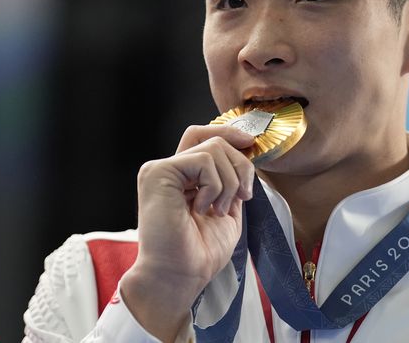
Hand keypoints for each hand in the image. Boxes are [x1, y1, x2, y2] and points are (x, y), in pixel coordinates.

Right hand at [120, 124, 254, 341]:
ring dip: (230, 182)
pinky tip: (203, 208)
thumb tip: (247, 153)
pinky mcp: (158, 172)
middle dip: (241, 166)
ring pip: (214, 149)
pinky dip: (215, 185)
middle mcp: (169, 169)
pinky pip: (203, 160)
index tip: (250, 142)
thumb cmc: (200, 252)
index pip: (203, 136)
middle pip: (215, 140)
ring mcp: (161, 169)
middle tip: (242, 197)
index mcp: (183, 177)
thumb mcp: (228, 209)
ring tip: (218, 210)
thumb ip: (233, 181)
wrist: (181, 275)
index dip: (228, 133)